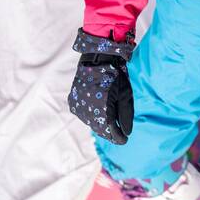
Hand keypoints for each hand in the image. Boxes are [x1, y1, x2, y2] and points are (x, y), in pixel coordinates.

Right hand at [67, 28, 134, 144]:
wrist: (96, 59)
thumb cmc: (115, 76)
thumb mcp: (125, 95)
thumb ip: (125, 115)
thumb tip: (126, 133)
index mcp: (102, 109)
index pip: (111, 132)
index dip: (118, 138)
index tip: (124, 140)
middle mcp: (87, 110)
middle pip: (100, 130)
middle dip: (110, 133)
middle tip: (119, 135)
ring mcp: (78, 107)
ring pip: (91, 124)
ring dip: (101, 126)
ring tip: (110, 125)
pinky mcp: (73, 103)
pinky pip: (84, 116)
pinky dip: (92, 118)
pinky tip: (99, 114)